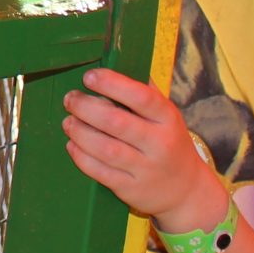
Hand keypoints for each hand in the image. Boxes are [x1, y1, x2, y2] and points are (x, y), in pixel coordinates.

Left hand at [61, 68, 225, 226]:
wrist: (186, 191)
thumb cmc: (168, 142)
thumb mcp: (166, 116)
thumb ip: (144, 92)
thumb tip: (113, 61)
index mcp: (168, 119)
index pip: (141, 97)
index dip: (112, 84)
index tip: (89, 76)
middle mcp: (159, 144)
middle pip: (117, 123)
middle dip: (86, 108)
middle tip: (70, 99)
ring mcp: (145, 169)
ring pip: (105, 149)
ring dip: (79, 132)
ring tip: (68, 122)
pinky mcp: (131, 189)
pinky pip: (100, 172)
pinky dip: (81, 157)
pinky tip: (72, 145)